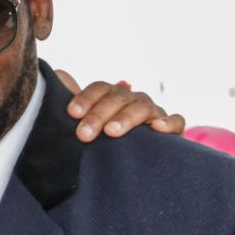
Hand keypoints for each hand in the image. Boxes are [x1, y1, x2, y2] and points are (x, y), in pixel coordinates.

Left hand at [56, 70, 184, 142]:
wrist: (139, 161)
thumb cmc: (107, 140)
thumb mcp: (88, 124)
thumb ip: (75, 105)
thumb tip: (58, 74)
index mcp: (113, 96)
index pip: (100, 88)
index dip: (85, 98)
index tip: (72, 114)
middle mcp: (133, 100)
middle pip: (118, 98)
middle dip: (98, 115)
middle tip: (84, 134)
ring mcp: (154, 113)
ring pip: (142, 107)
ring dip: (126, 118)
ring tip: (112, 132)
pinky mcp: (173, 128)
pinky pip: (176, 120)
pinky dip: (169, 122)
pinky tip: (157, 129)